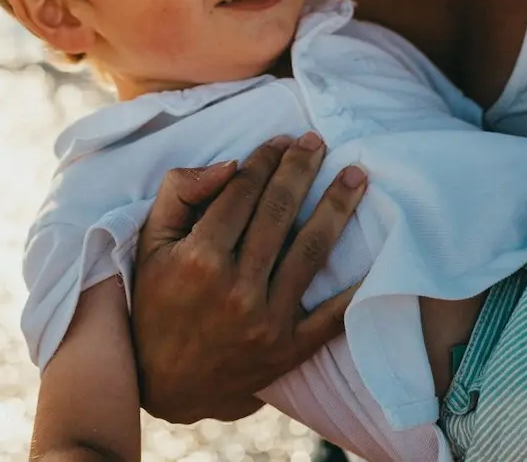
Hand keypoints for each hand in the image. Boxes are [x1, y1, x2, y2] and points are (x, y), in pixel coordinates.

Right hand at [131, 134, 367, 423]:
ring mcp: (266, 321)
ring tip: (356, 176)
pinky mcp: (288, 350)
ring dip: (337, 207)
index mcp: (199, 258)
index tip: (281, 141)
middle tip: (318, 142)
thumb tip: (230, 164)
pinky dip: (355, 288)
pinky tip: (376, 255)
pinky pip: (331, 316)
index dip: (264, 160)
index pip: (243, 192)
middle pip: (280, 212)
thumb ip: (180, 193)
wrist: (162, 385)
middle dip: (301, 169)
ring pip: (311, 250)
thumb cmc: (156, 303)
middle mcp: (236, 288)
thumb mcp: (150, 243)